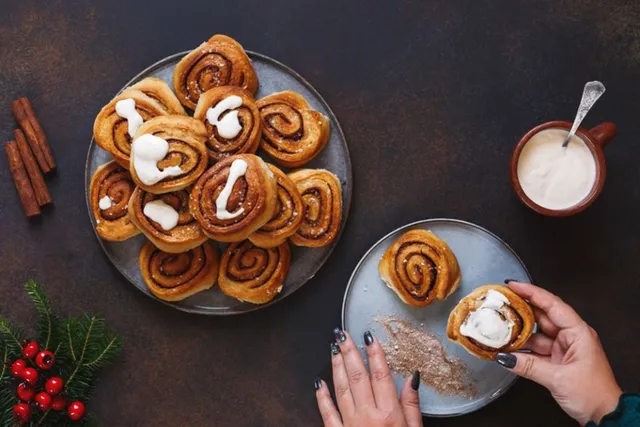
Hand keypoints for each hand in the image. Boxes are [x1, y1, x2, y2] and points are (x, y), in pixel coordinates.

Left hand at [315, 329, 422, 426]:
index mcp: (389, 414)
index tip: (369, 336)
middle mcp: (367, 415)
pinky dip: (322, 396)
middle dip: (349, 352)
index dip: (374, 353)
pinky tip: (318, 382)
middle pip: (358, 376)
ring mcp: (350, 425)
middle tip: (343, 333)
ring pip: (341, 389)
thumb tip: (413, 378)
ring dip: (336, 366)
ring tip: (332, 348)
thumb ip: (412, 406)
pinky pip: (327, 413)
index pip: (380, 375)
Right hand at [499, 281, 621, 425]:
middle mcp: (571, 336)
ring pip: (536, 334)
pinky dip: (521, 349)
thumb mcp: (558, 378)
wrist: (605, 415)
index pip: (552, 305)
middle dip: (520, 310)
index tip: (512, 286)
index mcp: (578, 332)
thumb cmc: (594, 393)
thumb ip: (528, 366)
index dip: (531, 293)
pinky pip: (535, 349)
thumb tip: (505, 357)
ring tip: (498, 328)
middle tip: (500, 303)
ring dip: (518, 333)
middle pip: (541, 316)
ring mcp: (563, 347)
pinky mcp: (557, 359)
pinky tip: (507, 349)